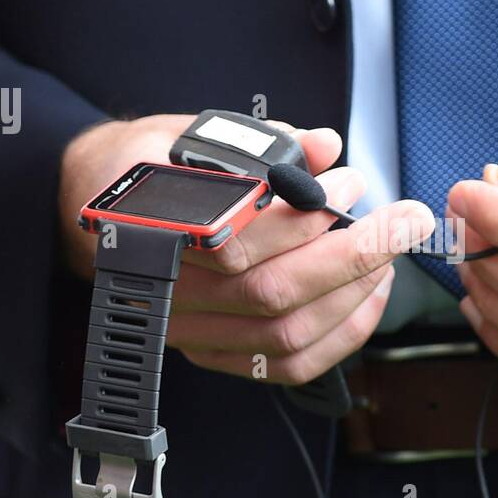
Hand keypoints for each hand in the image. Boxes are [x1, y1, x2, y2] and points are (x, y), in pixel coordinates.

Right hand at [60, 115, 433, 384]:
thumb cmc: (147, 165)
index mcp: (151, 231)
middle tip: (405, 219)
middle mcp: (169, 293)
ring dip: (355, 293)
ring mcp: (191, 331)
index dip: (305, 217)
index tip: (351, 181)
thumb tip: (324, 145)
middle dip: (355, 255)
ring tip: (389, 249)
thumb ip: (257, 140)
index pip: (238, 241)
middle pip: (272, 293)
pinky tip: (370, 293)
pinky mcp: (214, 352)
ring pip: (286, 334)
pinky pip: (288, 364)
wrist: (91, 206)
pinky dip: (342, 334)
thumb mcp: (188, 133)